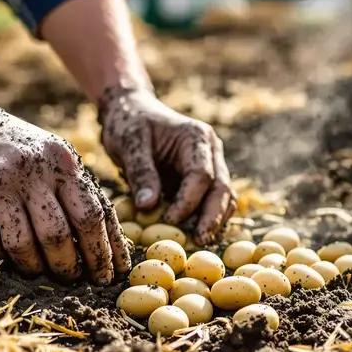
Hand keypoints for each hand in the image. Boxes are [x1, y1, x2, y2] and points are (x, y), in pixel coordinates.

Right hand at [0, 96, 129, 282]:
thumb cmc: (9, 144)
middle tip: (73, 279)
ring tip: (38, 271)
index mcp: (61, 160)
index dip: (106, 250)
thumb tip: (102, 240)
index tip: (111, 275)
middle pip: (61, 234)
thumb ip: (71, 187)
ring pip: (24, 245)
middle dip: (70, 266)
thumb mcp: (47, 153)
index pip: (94, 213)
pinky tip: (3, 254)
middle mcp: (33, 170)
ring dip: (34, 267)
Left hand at [97, 88, 235, 242]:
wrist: (130, 110)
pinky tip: (194, 233)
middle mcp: (210, 150)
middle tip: (198, 241)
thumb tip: (149, 207)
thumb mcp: (130, 144)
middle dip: (212, 217)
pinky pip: (211, 200)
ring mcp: (210, 163)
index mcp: (196, 137)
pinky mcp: (202, 177)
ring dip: (213, 220)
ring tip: (197, 241)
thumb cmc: (129, 123)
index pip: (201, 175)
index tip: (170, 221)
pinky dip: (206, 216)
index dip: (188, 201)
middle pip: (221, 187)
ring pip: (223, 196)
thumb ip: (141, 173)